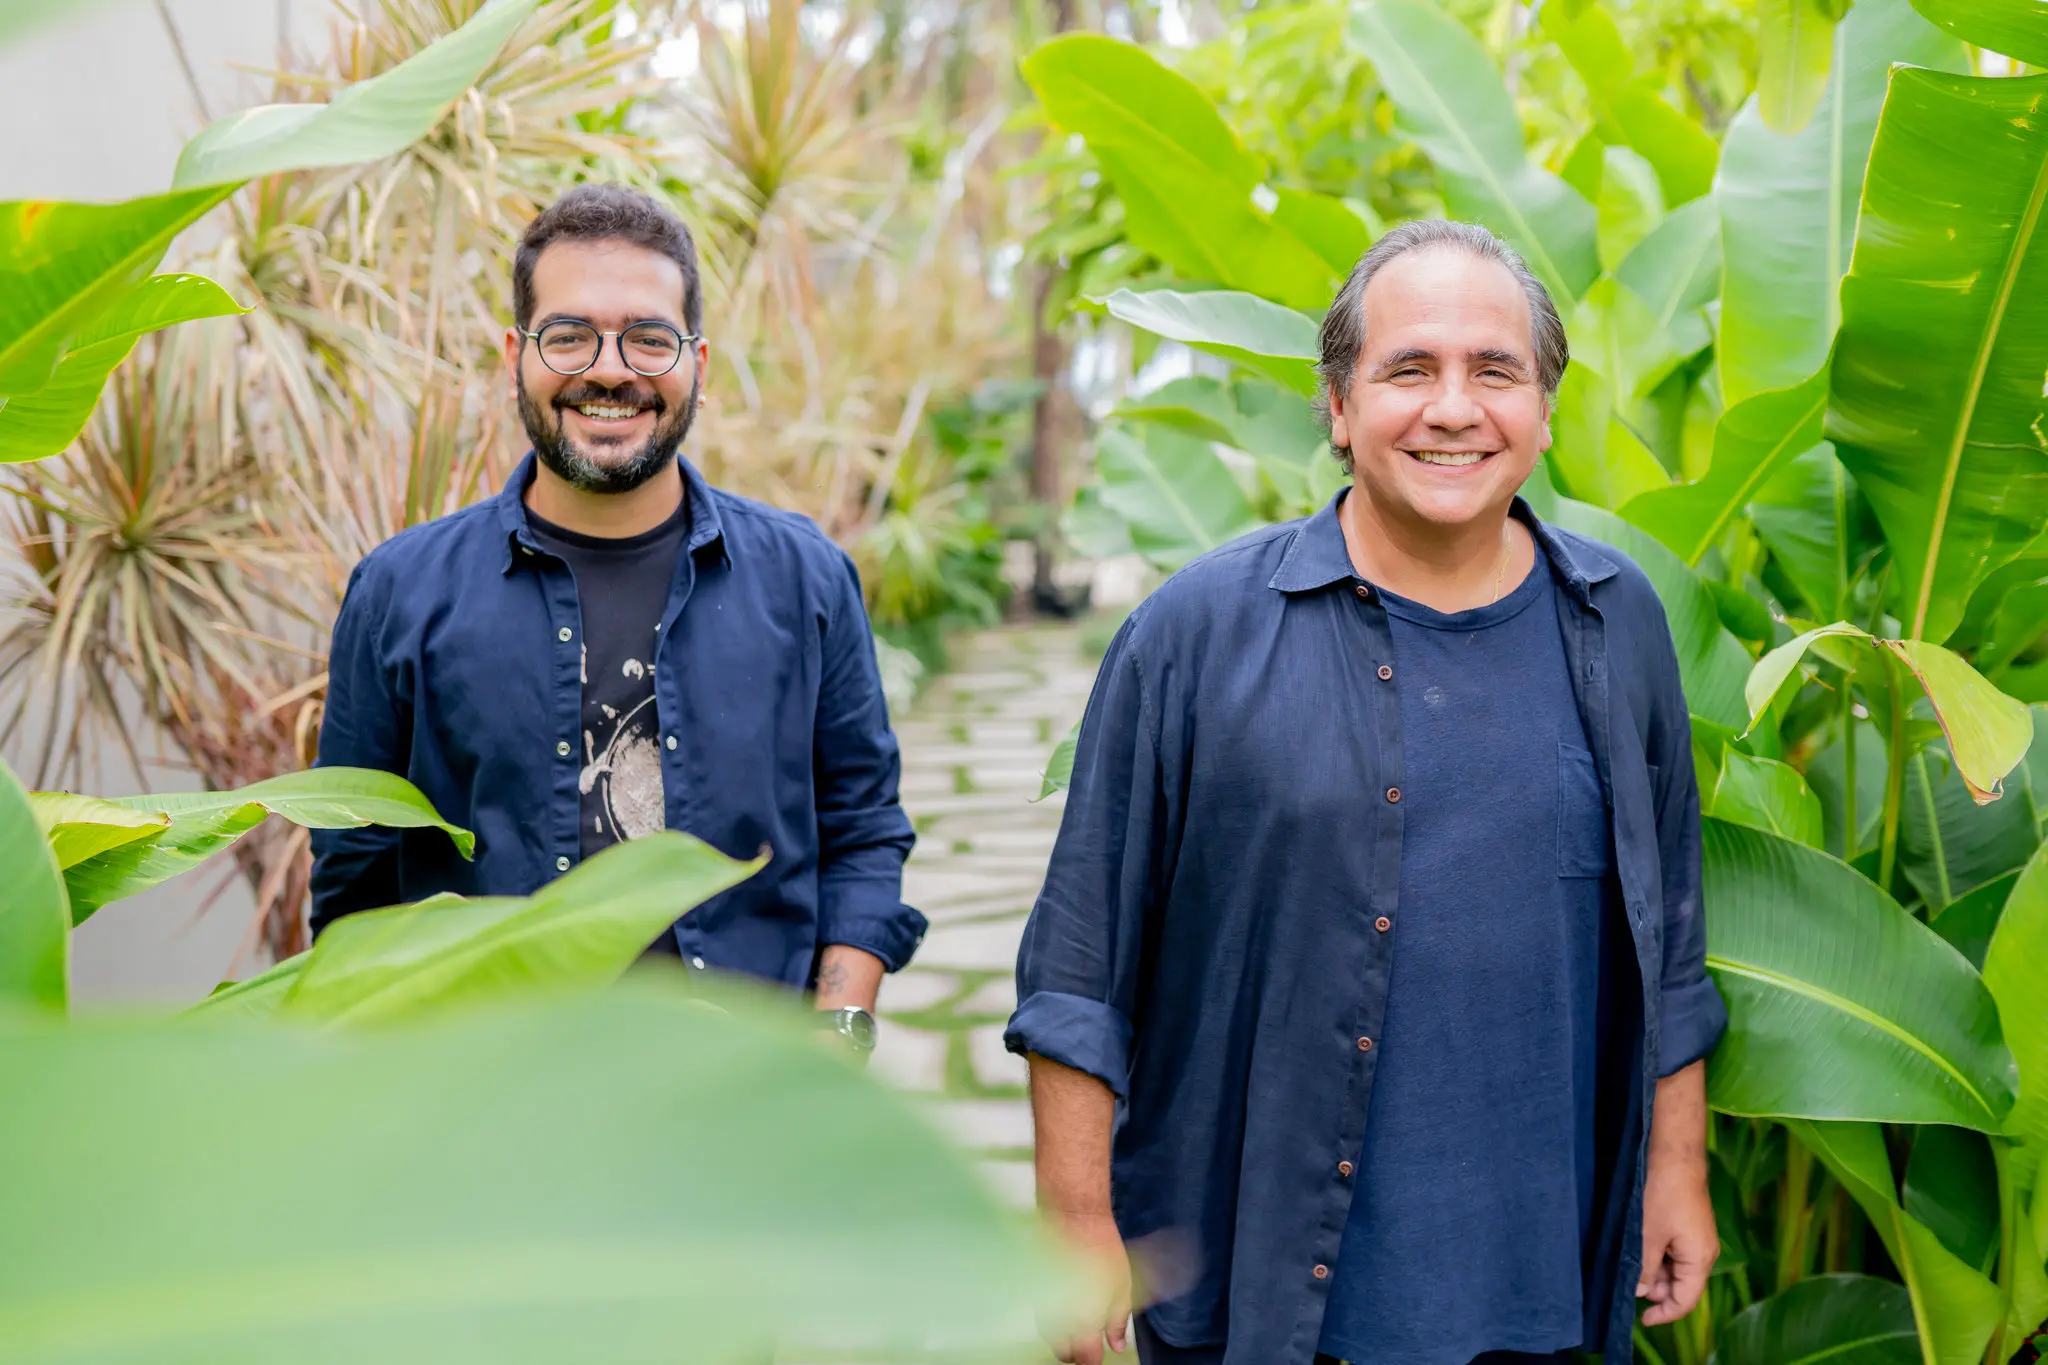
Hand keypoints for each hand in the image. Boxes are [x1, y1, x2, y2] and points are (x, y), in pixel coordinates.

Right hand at [1045, 1210, 1132, 1364]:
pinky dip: (1052, 1315)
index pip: (1085, 1360)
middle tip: (1091, 1334)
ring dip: (1063, 1333)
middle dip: (1077, 1350)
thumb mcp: (1122, 1289)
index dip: (1093, 1358)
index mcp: (1083, 1326)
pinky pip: (1041, 1314)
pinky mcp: (1032, 1290)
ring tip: (1079, 1313)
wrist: (1073, 1218)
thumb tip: (1116, 1343)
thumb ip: (1118, 1322)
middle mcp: (1059, 1322)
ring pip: (1050, 1335)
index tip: (1100, 1350)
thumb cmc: (1100, 1249)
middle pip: (1063, 1352)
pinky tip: (1065, 1297)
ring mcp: (1042, 1306)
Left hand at [1637, 1146, 1716, 1325]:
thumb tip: (1640, 1292)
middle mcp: (1703, 1252)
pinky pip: (1673, 1251)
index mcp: (1700, 1260)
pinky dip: (1656, 1255)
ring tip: (1629, 1260)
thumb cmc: (1663, 1194)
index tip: (1642, 1319)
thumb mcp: (1648, 1235)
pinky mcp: (1688, 1226)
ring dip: (1653, 1270)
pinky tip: (1638, 1246)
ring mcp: (1697, 1239)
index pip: (1686, 1300)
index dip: (1665, 1313)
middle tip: (1627, 1280)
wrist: (1674, 1155)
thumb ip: (1643, 1267)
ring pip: (1674, 1268)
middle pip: (1681, 1285)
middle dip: (1655, 1289)